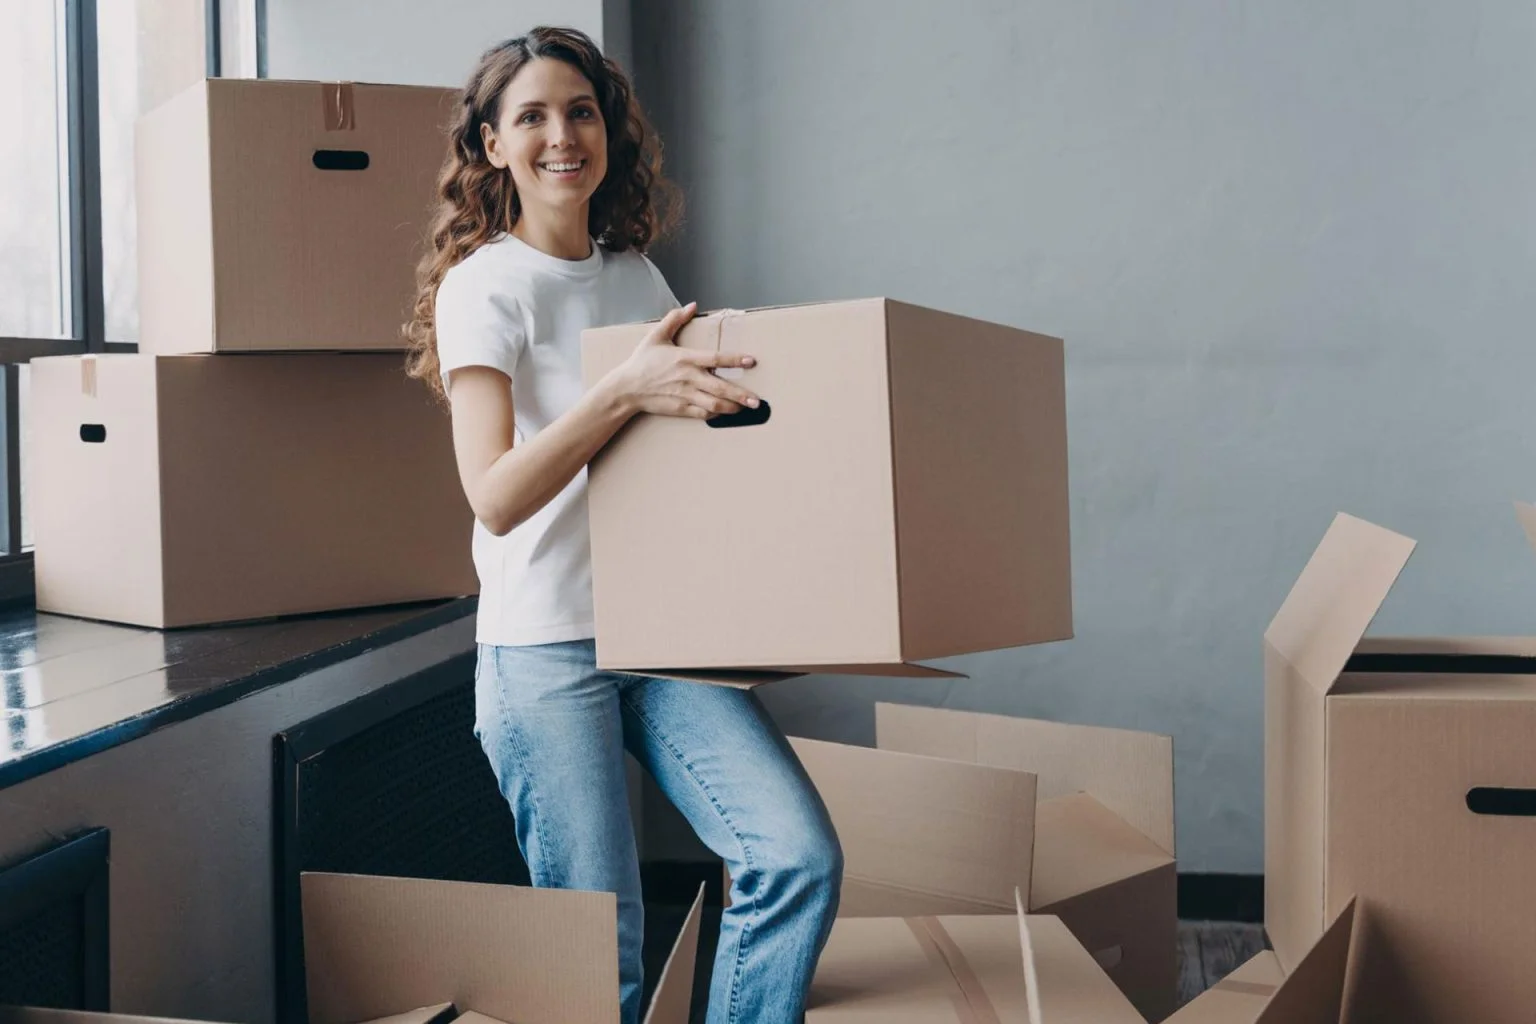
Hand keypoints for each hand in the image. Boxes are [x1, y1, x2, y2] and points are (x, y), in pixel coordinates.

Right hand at [605, 301, 761, 419]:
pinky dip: (716, 414)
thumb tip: (692, 306)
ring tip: (746, 408)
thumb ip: (675, 319)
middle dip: (741, 394)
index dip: (735, 360)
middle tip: (757, 400)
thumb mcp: (656, 336)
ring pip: (714, 404)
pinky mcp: (681, 408)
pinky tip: (726, 413)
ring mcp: (685, 395)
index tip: (751, 361)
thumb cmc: (642, 361)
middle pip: (720, 388)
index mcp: (685, 358)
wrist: (627, 388)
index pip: (715, 358)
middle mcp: (688, 378)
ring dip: (732, 407)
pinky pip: (703, 414)